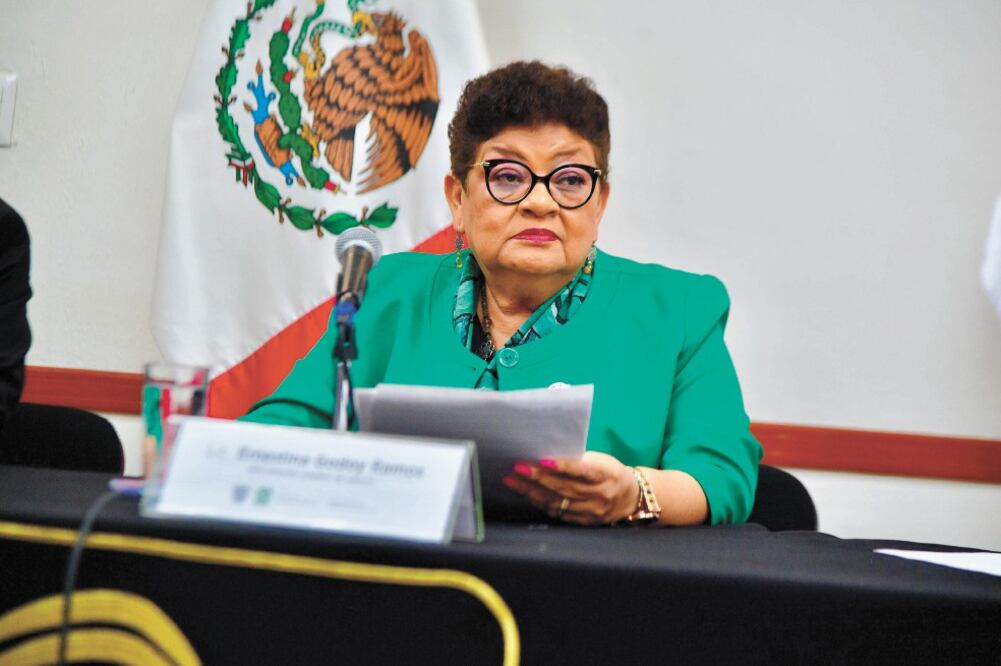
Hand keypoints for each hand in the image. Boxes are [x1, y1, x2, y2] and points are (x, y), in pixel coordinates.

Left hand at [502, 451, 638, 525]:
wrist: (631, 497)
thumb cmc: (610, 472)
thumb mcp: (602, 461)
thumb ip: (579, 460)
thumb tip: (546, 456)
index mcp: (606, 475)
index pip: (582, 471)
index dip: (562, 466)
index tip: (541, 461)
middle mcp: (600, 495)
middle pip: (565, 488)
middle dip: (538, 478)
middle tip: (517, 468)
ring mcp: (593, 511)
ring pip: (558, 502)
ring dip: (532, 492)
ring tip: (513, 481)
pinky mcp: (585, 522)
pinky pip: (559, 513)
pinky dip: (541, 503)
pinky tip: (527, 493)